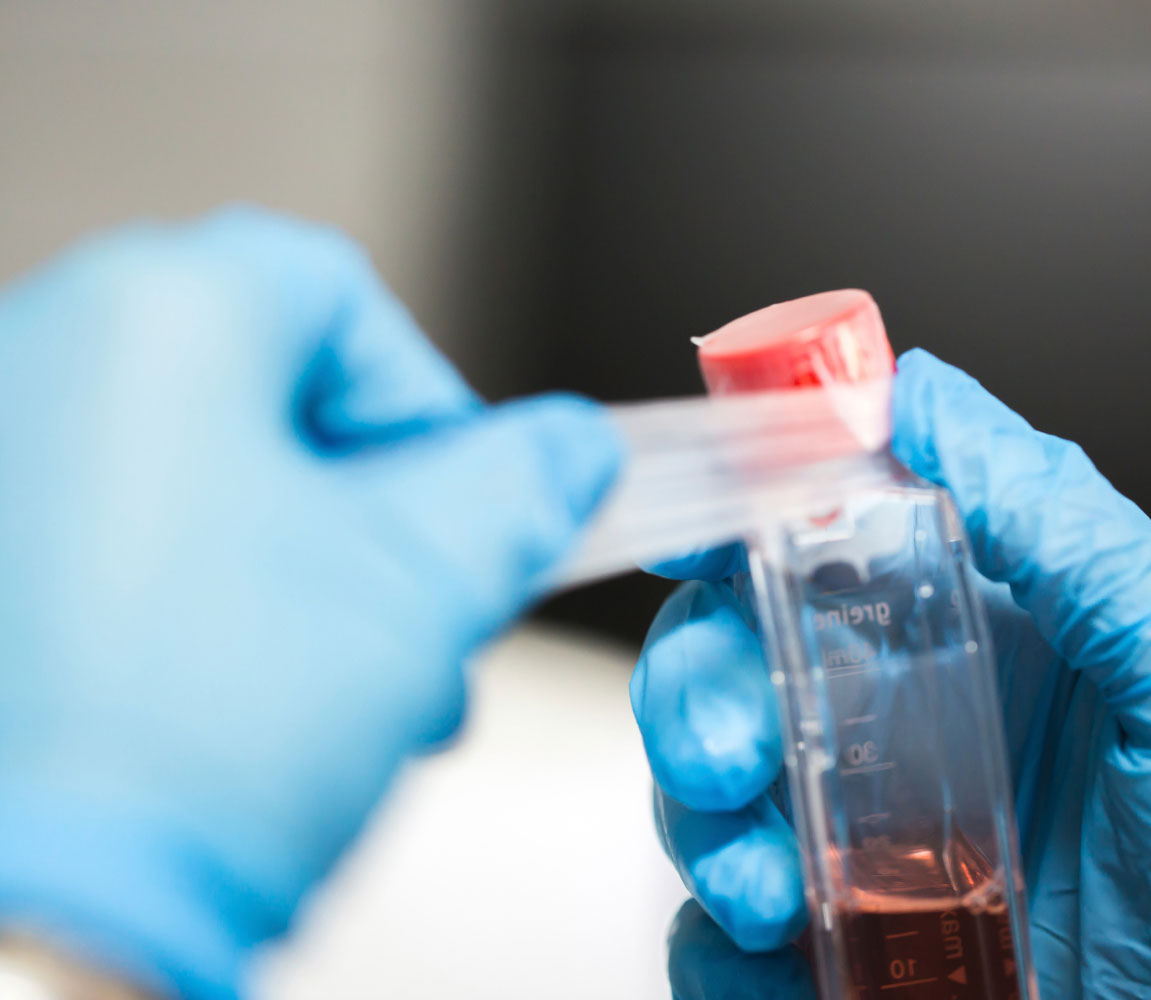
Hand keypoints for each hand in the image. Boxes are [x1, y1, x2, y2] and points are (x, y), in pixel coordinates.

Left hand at [0, 209, 619, 997]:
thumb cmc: (200, 730)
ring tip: (355, 686)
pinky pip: (117, 542)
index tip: (466, 504)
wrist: (40, 905)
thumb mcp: (426, 580)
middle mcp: (41, 358)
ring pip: (197, 479)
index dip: (429, 403)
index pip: (337, 296)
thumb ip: (522, 486)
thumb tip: (567, 450)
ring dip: (303, 570)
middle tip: (422, 612)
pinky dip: (204, 599)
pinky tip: (249, 700)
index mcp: (155, 317)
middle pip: (266, 395)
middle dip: (375, 515)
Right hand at [632, 350, 1150, 996]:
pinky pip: (736, 941)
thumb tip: (925, 395)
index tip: (695, 528)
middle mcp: (918, 729)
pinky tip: (769, 961)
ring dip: (707, 828)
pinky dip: (718, 949)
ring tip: (769, 886)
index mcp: (991, 634)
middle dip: (701, 692)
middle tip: (731, 752)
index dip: (745, 523)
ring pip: (723, 798)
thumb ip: (1060, 528)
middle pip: (743, 666)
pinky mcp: (864, 955)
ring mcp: (884, 846)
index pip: (830, 547)